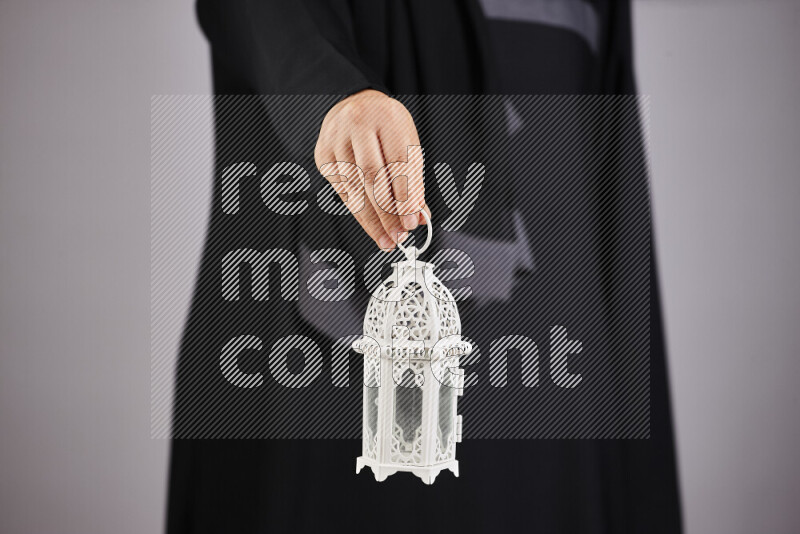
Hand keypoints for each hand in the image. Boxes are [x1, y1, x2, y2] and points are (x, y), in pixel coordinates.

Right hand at [314, 90, 429, 249]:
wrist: (354, 105)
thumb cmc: (386, 127)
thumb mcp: (407, 143)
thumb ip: (413, 179)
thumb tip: (417, 216)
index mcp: (387, 117)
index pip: (397, 163)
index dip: (405, 197)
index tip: (411, 222)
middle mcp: (358, 124)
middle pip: (373, 177)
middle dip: (387, 212)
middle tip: (398, 235)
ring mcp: (336, 139)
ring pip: (354, 188)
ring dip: (372, 219)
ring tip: (387, 237)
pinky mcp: (323, 154)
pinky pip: (342, 190)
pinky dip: (358, 212)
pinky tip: (371, 225)